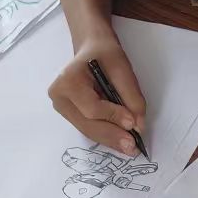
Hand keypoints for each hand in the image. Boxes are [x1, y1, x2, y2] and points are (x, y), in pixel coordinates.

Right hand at [48, 36, 145, 154]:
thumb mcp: (122, 68)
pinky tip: (119, 142)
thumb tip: (138, 126)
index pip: (91, 107)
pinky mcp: (69, 114)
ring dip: (110, 140)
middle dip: (112, 135)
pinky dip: (105, 135)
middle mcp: (59, 97)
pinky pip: (88, 128)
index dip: (112, 117)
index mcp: (68, 81)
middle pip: (88, 124)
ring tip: (129, 148)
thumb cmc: (105, 54)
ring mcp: (61, 108)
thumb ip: (131, 97)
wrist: (92, 49)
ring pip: (88, 130)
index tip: (132, 124)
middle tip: (132, 146)